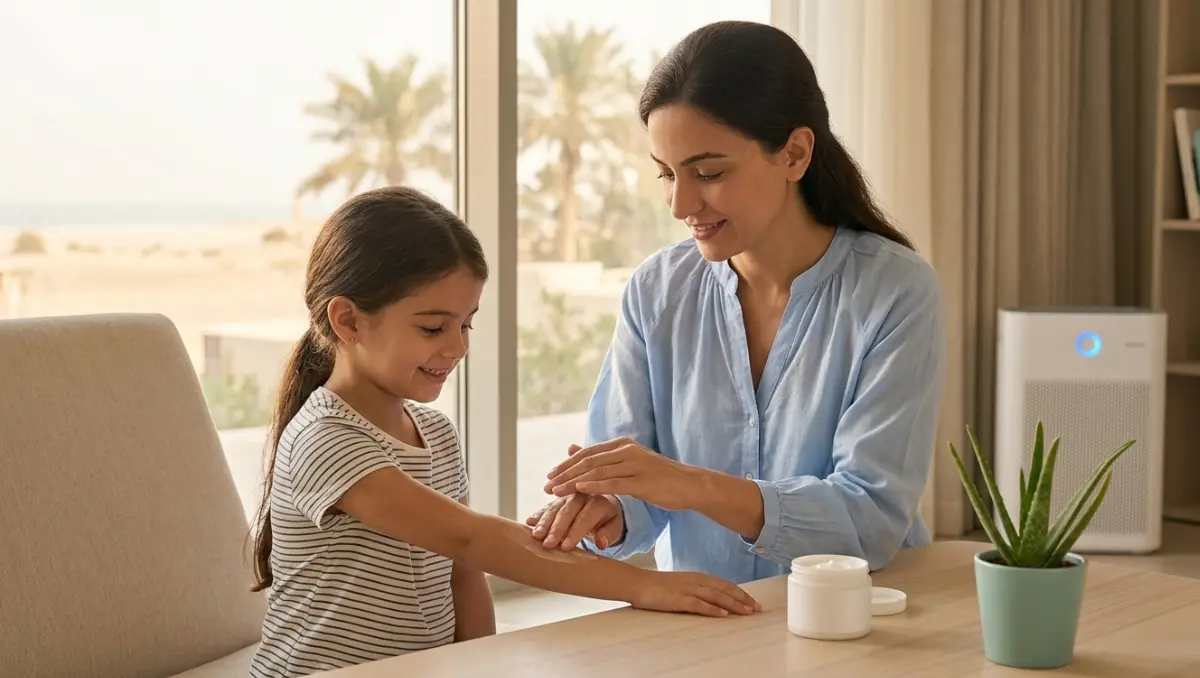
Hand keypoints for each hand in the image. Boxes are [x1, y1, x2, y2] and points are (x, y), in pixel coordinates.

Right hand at [526, 492, 623, 550]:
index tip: (565, 547)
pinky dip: (538, 514)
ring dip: (544, 522)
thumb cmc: (609, 521)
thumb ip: (609, 534)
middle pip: (567, 512)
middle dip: (556, 529)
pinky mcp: (557, 500)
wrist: (603, 506)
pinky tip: (529, 522)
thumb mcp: (615, 528)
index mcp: (599, 502)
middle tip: (548, 544)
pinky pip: (546, 506)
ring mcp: (568, 497)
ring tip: (536, 535)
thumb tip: (601, 543)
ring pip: (554, 508)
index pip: (585, 517)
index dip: (575, 532)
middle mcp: (582, 495)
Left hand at [544, 437, 698, 510]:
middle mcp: (627, 450)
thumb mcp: (628, 463)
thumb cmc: (657, 477)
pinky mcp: (642, 481)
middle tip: (546, 485)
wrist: (689, 485)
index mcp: (622, 445)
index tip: (550, 476)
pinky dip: (594, 486)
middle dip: (565, 474)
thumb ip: (601, 457)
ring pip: (597, 472)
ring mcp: (635, 465)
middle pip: (588, 461)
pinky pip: (613, 483)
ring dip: (573, 482)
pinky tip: (579, 491)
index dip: (567, 464)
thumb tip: (572, 447)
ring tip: (555, 492)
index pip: (588, 453)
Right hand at [630, 570, 760, 617]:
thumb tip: (710, 598)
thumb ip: (695, 589)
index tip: (752, 601)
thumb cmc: (657, 586)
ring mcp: (688, 589)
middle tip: (757, 608)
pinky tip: (723, 615)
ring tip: (747, 612)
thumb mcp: (680, 584)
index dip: (740, 592)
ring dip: (733, 604)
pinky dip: (713, 610)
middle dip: (743, 599)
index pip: (724, 584)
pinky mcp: (679, 599)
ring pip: (716, 596)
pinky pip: (700, 604)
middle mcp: (696, 581)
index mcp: (697, 577)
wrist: (638, 583)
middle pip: (724, 589)